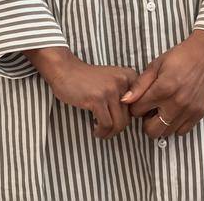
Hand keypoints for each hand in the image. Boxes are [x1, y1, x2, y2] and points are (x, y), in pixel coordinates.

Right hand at [25, 46, 139, 138]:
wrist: (65, 70)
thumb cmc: (88, 79)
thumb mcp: (112, 80)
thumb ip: (125, 94)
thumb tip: (133, 119)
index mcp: (129, 76)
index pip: (138, 106)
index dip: (128, 118)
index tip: (117, 121)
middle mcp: (123, 81)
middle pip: (128, 117)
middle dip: (117, 128)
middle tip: (107, 130)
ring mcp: (111, 90)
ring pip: (119, 123)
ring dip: (109, 133)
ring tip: (101, 132)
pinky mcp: (98, 99)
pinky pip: (106, 124)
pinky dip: (101, 132)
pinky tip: (95, 130)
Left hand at [120, 28, 203, 136]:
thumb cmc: (178, 57)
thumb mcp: (155, 65)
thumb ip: (139, 85)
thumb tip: (124, 101)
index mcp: (163, 89)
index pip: (138, 111)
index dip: (135, 107)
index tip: (140, 101)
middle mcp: (176, 103)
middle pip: (152, 130)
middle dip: (146, 122)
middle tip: (150, 109)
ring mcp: (189, 110)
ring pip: (167, 133)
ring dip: (161, 124)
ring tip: (163, 109)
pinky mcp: (200, 113)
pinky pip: (182, 132)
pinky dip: (175, 125)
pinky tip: (175, 112)